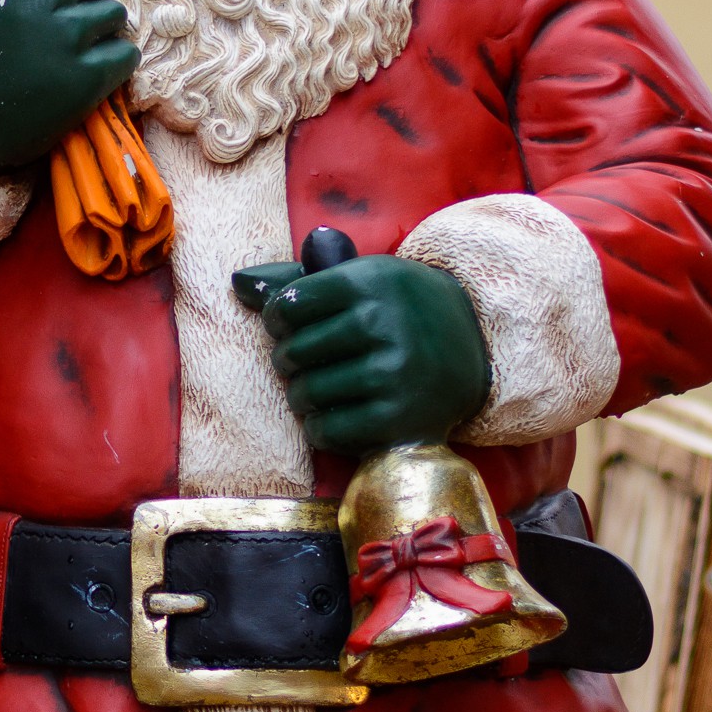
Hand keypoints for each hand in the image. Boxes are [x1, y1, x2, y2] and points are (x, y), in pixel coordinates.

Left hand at [242, 253, 489, 453]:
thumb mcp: (361, 280)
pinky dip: (320, 427)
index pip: (289, 304)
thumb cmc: (400, 310)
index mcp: (371, 281)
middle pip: (292, 351)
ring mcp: (392, 374)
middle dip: (290, 359)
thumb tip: (237, 283)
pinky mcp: (398, 420)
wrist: (474, 347)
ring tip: (319, 387)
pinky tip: (335, 414)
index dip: (278, 319)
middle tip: (308, 360)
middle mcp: (382, 324)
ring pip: (305, 393)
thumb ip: (299, 281)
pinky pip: (327, 431)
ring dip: (302, 396)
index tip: (291, 325)